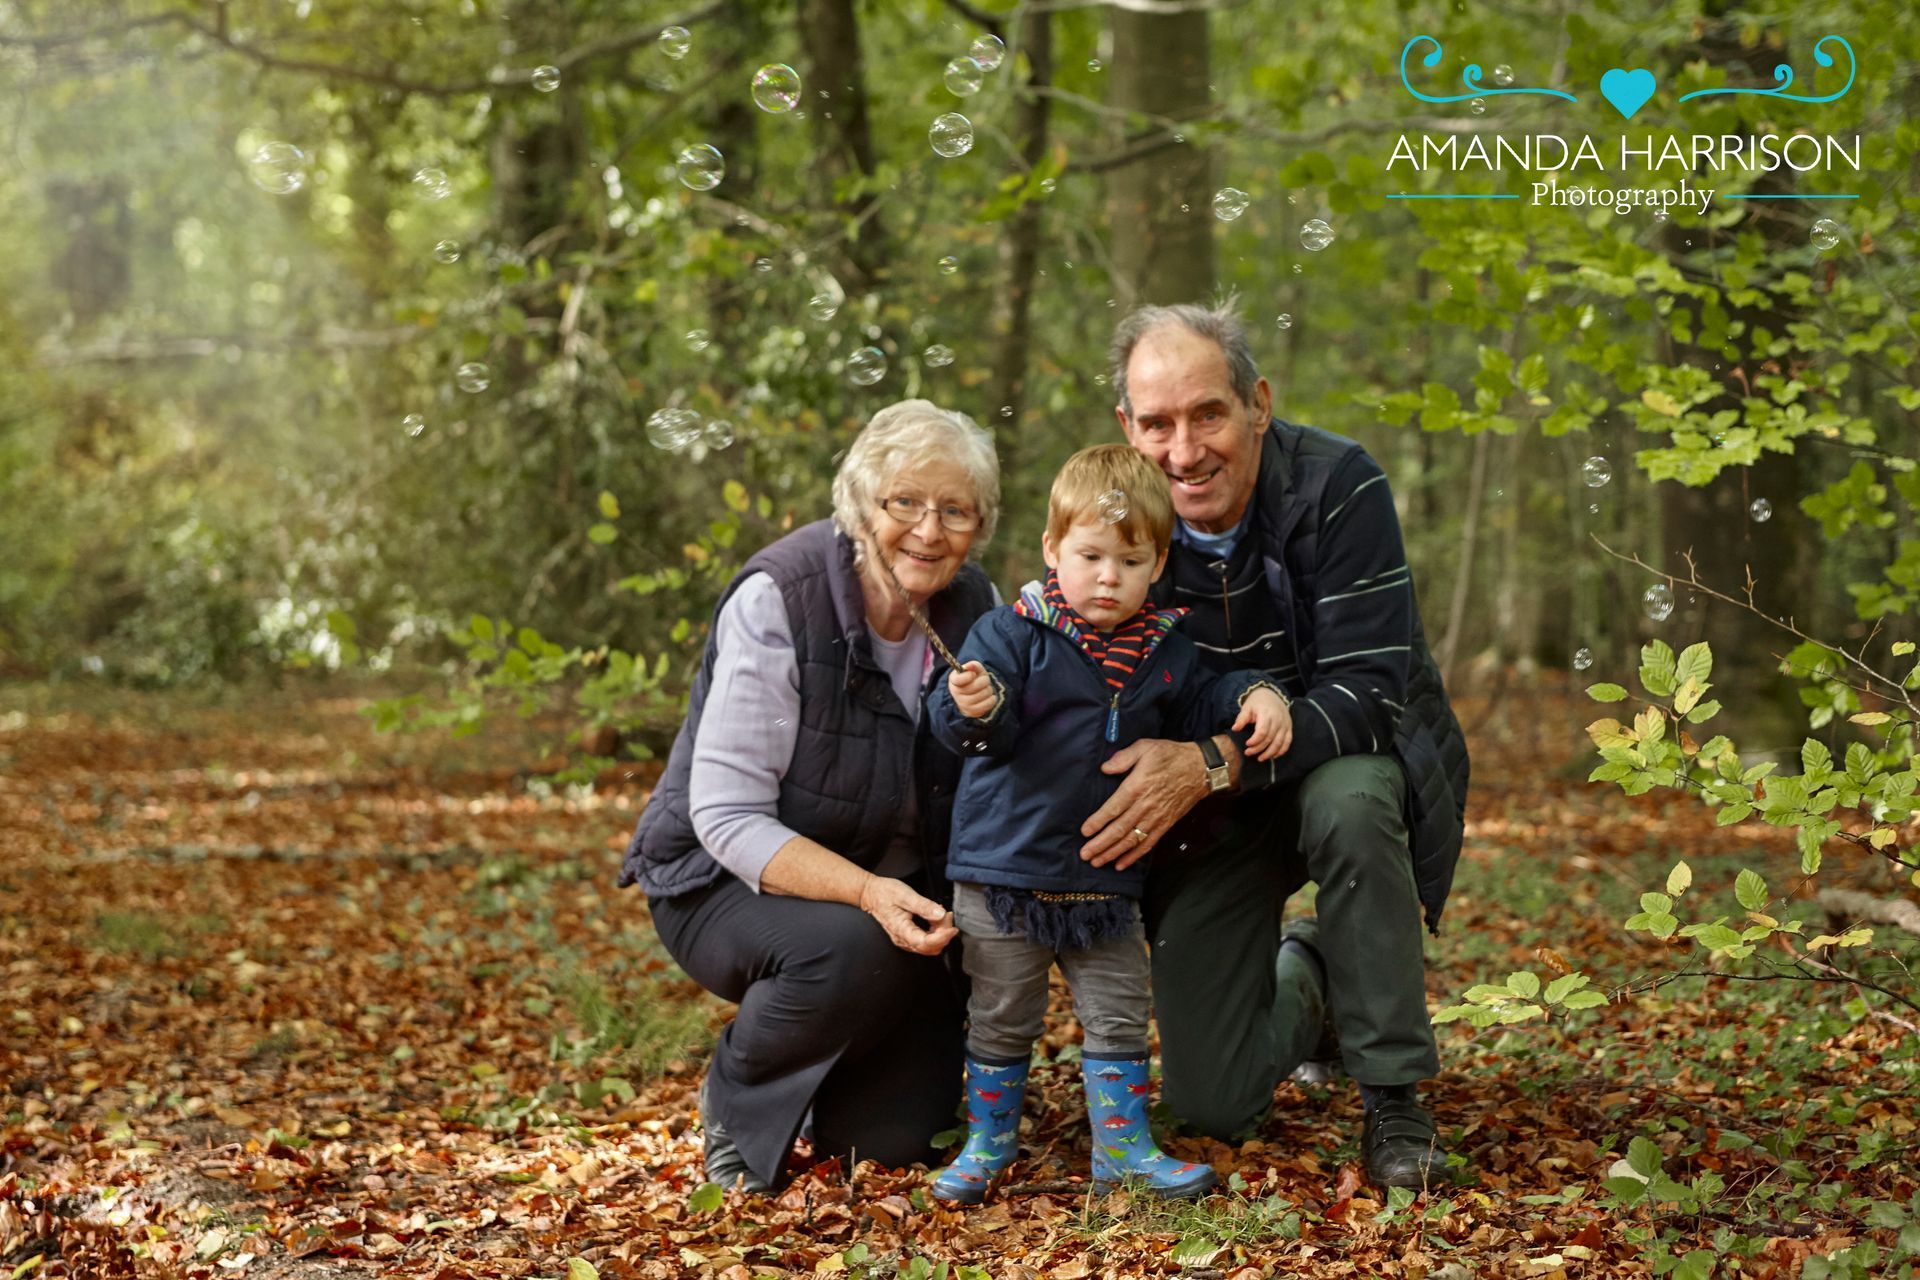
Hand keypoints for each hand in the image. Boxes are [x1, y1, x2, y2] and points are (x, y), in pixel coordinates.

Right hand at [858, 875, 957, 954]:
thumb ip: (923, 905)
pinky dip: (935, 933)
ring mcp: (905, 940)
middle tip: (947, 914)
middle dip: (943, 934)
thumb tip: (940, 914)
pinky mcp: (908, 937)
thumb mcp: (905, 895)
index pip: (925, 943)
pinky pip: (926, 941)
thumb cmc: (885, 893)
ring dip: (940, 934)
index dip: (942, 937)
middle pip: (930, 947)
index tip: (953, 928)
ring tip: (943, 915)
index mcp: (901, 930)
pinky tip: (937, 919)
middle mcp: (903, 940)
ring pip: (929, 946)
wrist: (870, 894)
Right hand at [948, 661, 996, 718]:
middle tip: (984, 680)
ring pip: (984, 694)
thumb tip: (970, 665)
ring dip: (988, 689)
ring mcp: (964, 704)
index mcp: (954, 681)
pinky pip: (989, 703)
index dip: (968, 676)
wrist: (971, 696)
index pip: (959, 679)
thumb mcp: (973, 670)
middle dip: (984, 680)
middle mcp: (956, 694)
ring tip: (985, 688)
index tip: (973, 674)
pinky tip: (989, 696)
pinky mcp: (973, 712)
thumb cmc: (972, 680)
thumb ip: (973, 665)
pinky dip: (992, 698)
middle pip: (975, 686)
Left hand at [1078, 738, 1212, 870]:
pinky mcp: (1165, 825)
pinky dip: (1134, 856)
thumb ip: (1123, 757)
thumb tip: (1105, 768)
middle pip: (1119, 829)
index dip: (1098, 821)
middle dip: (1100, 844)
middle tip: (1084, 855)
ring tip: (1097, 862)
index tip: (1085, 831)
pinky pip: (1147, 844)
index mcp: (1137, 787)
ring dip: (1113, 853)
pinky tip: (1120, 864)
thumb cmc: (1170, 756)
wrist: (1200, 769)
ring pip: (1131, 840)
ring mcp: (1156, 818)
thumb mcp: (1145, 747)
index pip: (1113, 808)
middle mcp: (1145, 806)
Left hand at [1234, 688, 1293, 761]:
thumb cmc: (1257, 703)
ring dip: (1270, 753)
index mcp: (1267, 714)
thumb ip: (1241, 719)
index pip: (1262, 731)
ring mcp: (1285, 724)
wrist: (1271, 695)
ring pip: (1279, 743)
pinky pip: (1287, 742)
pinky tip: (1272, 756)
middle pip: (1269, 739)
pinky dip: (1281, 751)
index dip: (1255, 740)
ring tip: (1260, 758)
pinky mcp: (1289, 728)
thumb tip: (1235, 729)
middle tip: (1248, 753)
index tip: (1246, 744)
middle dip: (1258, 748)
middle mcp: (1278, 720)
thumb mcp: (1247, 708)